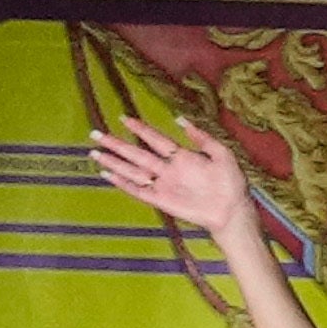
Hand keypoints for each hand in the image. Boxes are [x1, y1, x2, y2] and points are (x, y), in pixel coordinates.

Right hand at [84, 118, 258, 242]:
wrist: (232, 210)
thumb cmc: (231, 182)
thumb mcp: (221, 153)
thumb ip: (201, 137)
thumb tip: (180, 119)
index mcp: (181, 156)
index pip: (155, 139)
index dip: (139, 129)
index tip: (123, 117)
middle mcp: (168, 169)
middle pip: (136, 154)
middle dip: (116, 144)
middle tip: (95, 133)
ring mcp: (163, 185)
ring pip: (133, 170)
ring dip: (114, 161)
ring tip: (94, 152)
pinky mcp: (161, 200)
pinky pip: (138, 190)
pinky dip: (122, 183)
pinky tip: (108, 174)